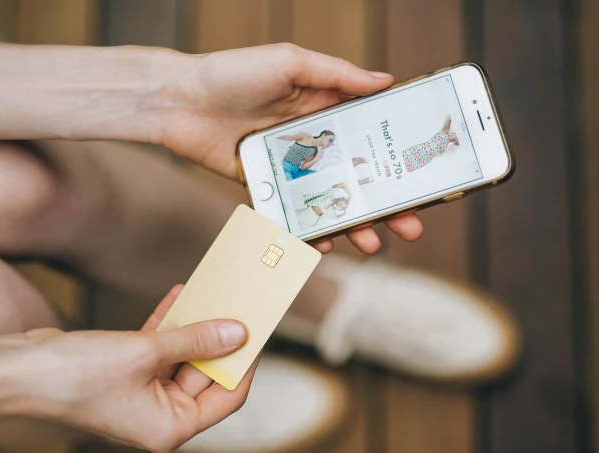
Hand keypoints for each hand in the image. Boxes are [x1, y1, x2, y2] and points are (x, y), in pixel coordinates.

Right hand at [0, 286, 253, 452]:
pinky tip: (181, 295)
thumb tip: (237, 332)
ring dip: (196, 325)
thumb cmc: (75, 375)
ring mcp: (144, 394)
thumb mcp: (146, 353)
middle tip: (241, 304)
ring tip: (215, 292)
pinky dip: (170, 324)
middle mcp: (160, 415)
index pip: (227, 396)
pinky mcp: (128, 372)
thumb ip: (195, 341)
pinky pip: (160, 347)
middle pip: (206, 374)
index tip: (260, 332)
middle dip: (221, 338)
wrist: (16, 369)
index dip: (246, 363)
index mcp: (170, 427)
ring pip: (183, 356)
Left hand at [156, 43, 422, 253]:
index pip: (370, 136)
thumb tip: (385, 80)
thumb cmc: (231, 72)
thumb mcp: (290, 61)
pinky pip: (293, 212)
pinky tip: (325, 244)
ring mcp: (289, 166)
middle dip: (385, 203)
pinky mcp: (264, 185)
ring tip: (372, 243)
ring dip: (353, 223)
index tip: (422, 178)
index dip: (396, 158)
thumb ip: (336, 74)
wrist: (176, 100)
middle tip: (409, 226)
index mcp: (324, 107)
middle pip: (357, 176)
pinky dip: (308, 229)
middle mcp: (312, 140)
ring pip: (329, 199)